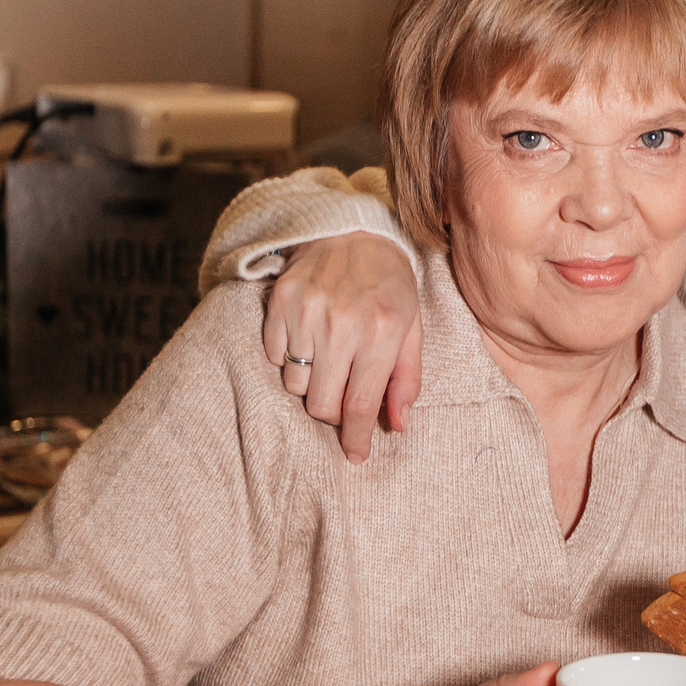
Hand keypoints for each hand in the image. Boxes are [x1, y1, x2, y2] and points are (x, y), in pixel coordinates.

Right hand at [262, 233, 423, 463]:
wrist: (352, 230)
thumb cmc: (389, 285)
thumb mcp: (412, 327)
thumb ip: (406, 379)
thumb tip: (396, 425)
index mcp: (382, 331)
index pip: (360, 403)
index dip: (355, 438)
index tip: (355, 456)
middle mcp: (342, 323)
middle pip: (322, 403)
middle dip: (332, 412)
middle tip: (343, 394)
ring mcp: (306, 311)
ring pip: (295, 384)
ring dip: (310, 384)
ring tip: (327, 358)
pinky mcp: (279, 302)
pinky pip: (273, 356)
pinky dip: (288, 358)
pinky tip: (307, 337)